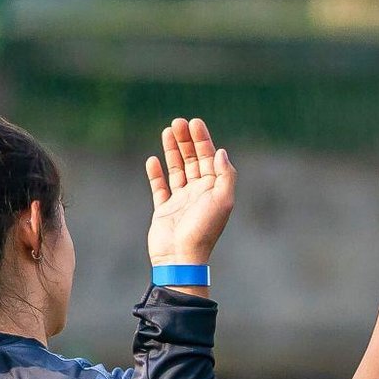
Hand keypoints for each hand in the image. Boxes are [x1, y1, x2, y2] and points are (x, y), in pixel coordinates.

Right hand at [146, 117, 236, 272]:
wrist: (181, 257)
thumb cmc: (203, 230)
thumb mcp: (222, 201)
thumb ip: (225, 175)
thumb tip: (221, 152)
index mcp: (214, 191)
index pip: (209, 160)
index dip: (203, 140)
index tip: (194, 123)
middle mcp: (199, 194)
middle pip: (193, 161)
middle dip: (187, 141)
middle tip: (178, 121)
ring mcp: (181, 201)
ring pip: (177, 170)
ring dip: (173, 151)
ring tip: (167, 131)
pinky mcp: (165, 210)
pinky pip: (160, 188)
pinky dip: (156, 174)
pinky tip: (153, 160)